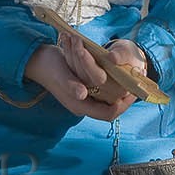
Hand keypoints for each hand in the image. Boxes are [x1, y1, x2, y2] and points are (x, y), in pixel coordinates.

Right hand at [23, 36, 137, 121]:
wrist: (38, 60)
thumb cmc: (49, 66)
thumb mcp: (61, 74)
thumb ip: (70, 85)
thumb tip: (82, 94)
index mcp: (79, 106)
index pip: (108, 114)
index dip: (123, 105)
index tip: (133, 91)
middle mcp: (83, 104)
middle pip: (111, 108)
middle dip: (124, 98)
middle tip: (136, 85)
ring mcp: (83, 98)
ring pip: (108, 100)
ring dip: (120, 91)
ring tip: (131, 79)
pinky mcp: (84, 89)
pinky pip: (103, 92)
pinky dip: (113, 85)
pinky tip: (119, 75)